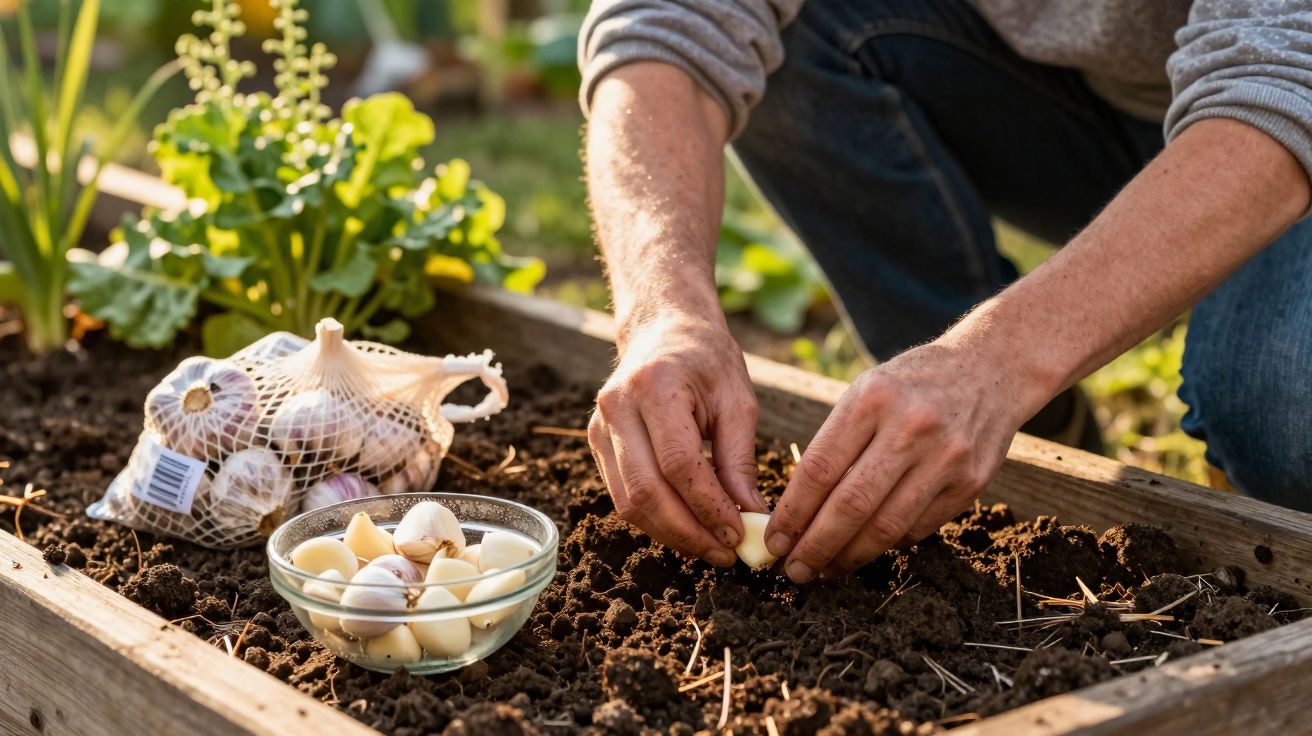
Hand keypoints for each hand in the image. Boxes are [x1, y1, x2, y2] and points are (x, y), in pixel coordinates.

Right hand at [589, 308, 767, 565]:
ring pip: (628, 502)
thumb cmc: (707, 361)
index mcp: (655, 386)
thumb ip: (740, 459)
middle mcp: (617, 407)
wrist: (663, 329)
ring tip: (710, 547)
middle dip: (688, 532)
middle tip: (725, 553)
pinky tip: (688, 527)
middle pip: (646, 490)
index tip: (739, 533)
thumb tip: (751, 517)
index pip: (678, 464)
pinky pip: (622, 495)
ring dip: (671, 534)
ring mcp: (599, 426)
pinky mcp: (596, 443)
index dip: (708, 506)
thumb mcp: (737, 400)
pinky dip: (655, 520)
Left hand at [764, 339, 1046, 581]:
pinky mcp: (970, 483)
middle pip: (851, 505)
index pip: (820, 469)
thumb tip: (797, 511)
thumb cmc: (911, 384)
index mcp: (872, 398)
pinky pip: (918, 528)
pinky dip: (887, 544)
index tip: (774, 539)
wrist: (991, 369)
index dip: (792, 513)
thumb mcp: (866, 391)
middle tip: (794, 570)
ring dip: (849, 556)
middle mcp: (911, 428)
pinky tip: (866, 549)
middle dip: (815, 546)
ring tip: (826, 569)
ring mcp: (946, 458)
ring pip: (886, 526)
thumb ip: (835, 443)